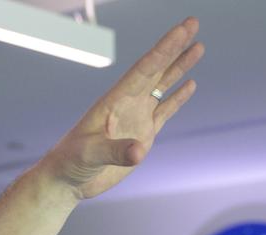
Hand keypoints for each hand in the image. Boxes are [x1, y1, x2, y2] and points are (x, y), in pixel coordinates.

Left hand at [35, 18, 203, 202]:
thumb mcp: (89, 155)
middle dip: (175, 47)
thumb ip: (114, 151)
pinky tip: (190, 85)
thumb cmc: (70, 162)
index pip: (144, 70)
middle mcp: (127, 105)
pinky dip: (177, 98)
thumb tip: (139, 151)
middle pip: (156, 70)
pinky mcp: (141, 135)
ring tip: (198, 47)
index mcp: (114, 101)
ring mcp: (135, 118)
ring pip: (162, 86)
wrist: (68, 179)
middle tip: (193, 24)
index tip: (182, 30)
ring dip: (180, 68)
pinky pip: (164, 111)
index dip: (164, 49)